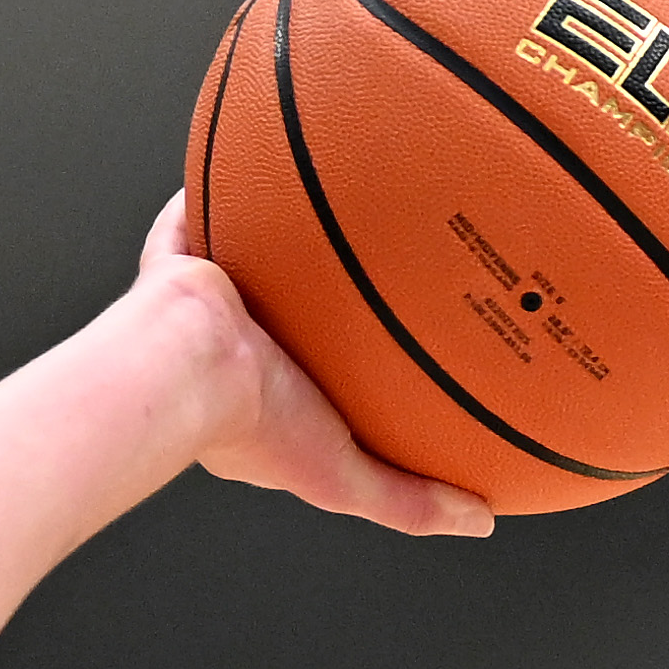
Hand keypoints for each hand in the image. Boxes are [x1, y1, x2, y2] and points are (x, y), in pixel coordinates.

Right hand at [133, 201, 493, 538]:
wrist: (187, 370)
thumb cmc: (252, 428)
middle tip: (372, 273)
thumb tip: (483, 520)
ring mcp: (209, 300)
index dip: (349, 362)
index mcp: (258, 400)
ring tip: (335, 209)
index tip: (390, 348)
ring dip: (284, 239)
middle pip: (290, 311)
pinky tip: (264, 149)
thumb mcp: (347, 478)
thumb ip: (411, 501)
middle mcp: (234, 348)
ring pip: (255, 261)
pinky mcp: (185, 257)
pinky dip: (225, 185)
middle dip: (323, 295)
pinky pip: (203, 212)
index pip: (315, 378)